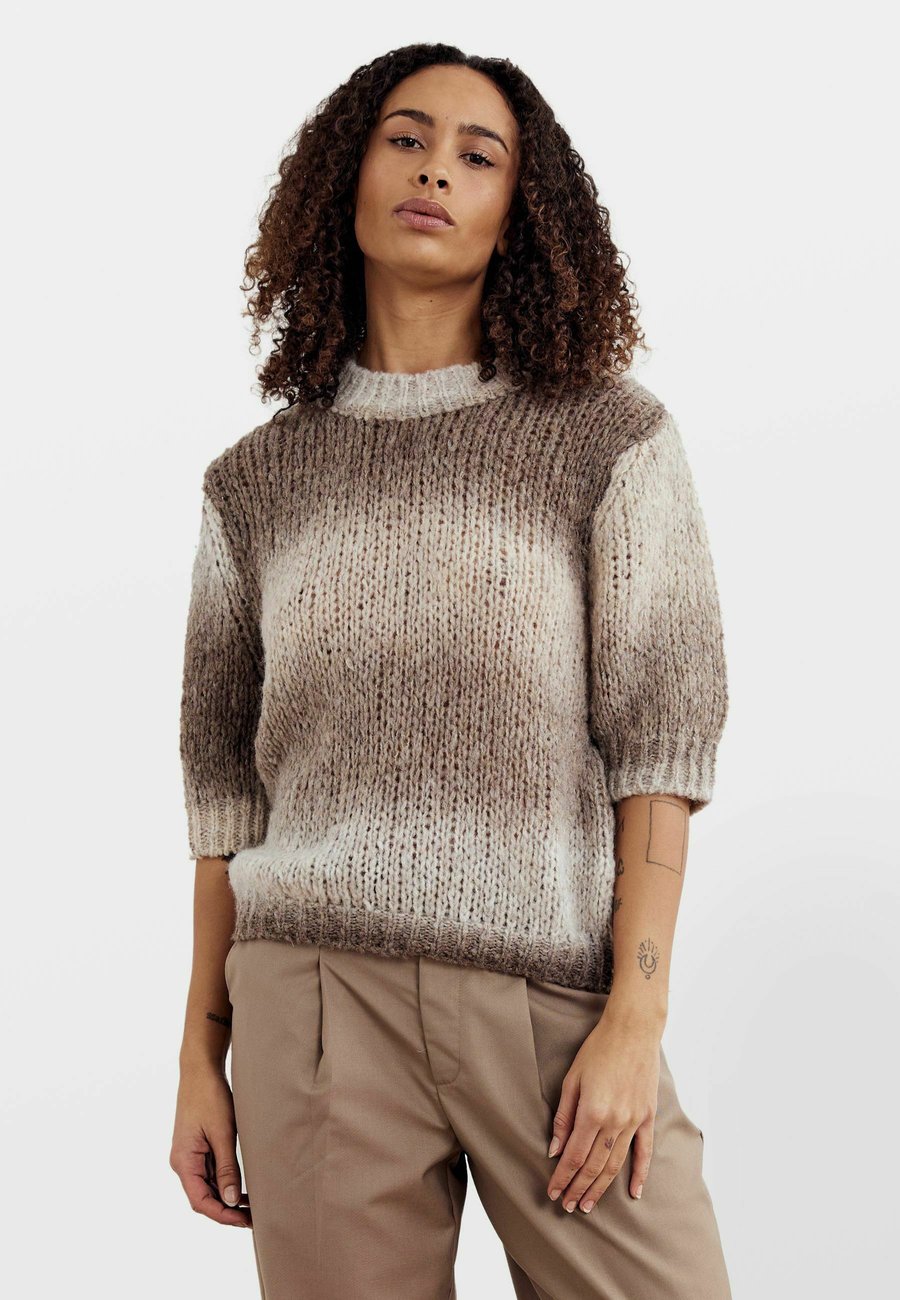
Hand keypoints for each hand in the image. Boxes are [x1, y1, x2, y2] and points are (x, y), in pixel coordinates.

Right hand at [170, 1062, 251, 1227]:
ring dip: (226, 1198)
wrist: (200, 1069)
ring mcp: (189, 1155)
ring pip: (206, 1187)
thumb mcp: (222, 1133)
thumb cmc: (210, 1097)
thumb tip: (230, 1201)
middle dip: (226, 1210)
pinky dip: (224, 1182)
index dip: (222, 1215)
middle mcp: (182, 1162)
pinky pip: (209, 1172)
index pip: (200, 1201)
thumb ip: (226, 1168)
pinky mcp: (196, 1148)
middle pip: (202, 1197)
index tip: (244, 1221)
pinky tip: (241, 1187)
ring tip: (251, 1206)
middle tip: (253, 1217)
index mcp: (183, 1161)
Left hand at [545, 1007, 661, 1211]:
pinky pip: (645, 1152)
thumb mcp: (571, 1079)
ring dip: (601, 1187)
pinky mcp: (648, 1117)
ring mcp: (634, 1121)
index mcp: (592, 1112)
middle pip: (594, 1166)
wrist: (633, 1030)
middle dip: (578, 1188)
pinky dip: (640, 1174)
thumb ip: (563, 1117)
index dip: (563, 1177)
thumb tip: (554, 1150)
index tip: (553, 1193)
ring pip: (616, 1164)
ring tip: (588, 1204)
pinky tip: (634, 1193)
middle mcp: (615, 1122)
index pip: (574, 1156)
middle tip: (567, 1206)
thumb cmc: (597, 1050)